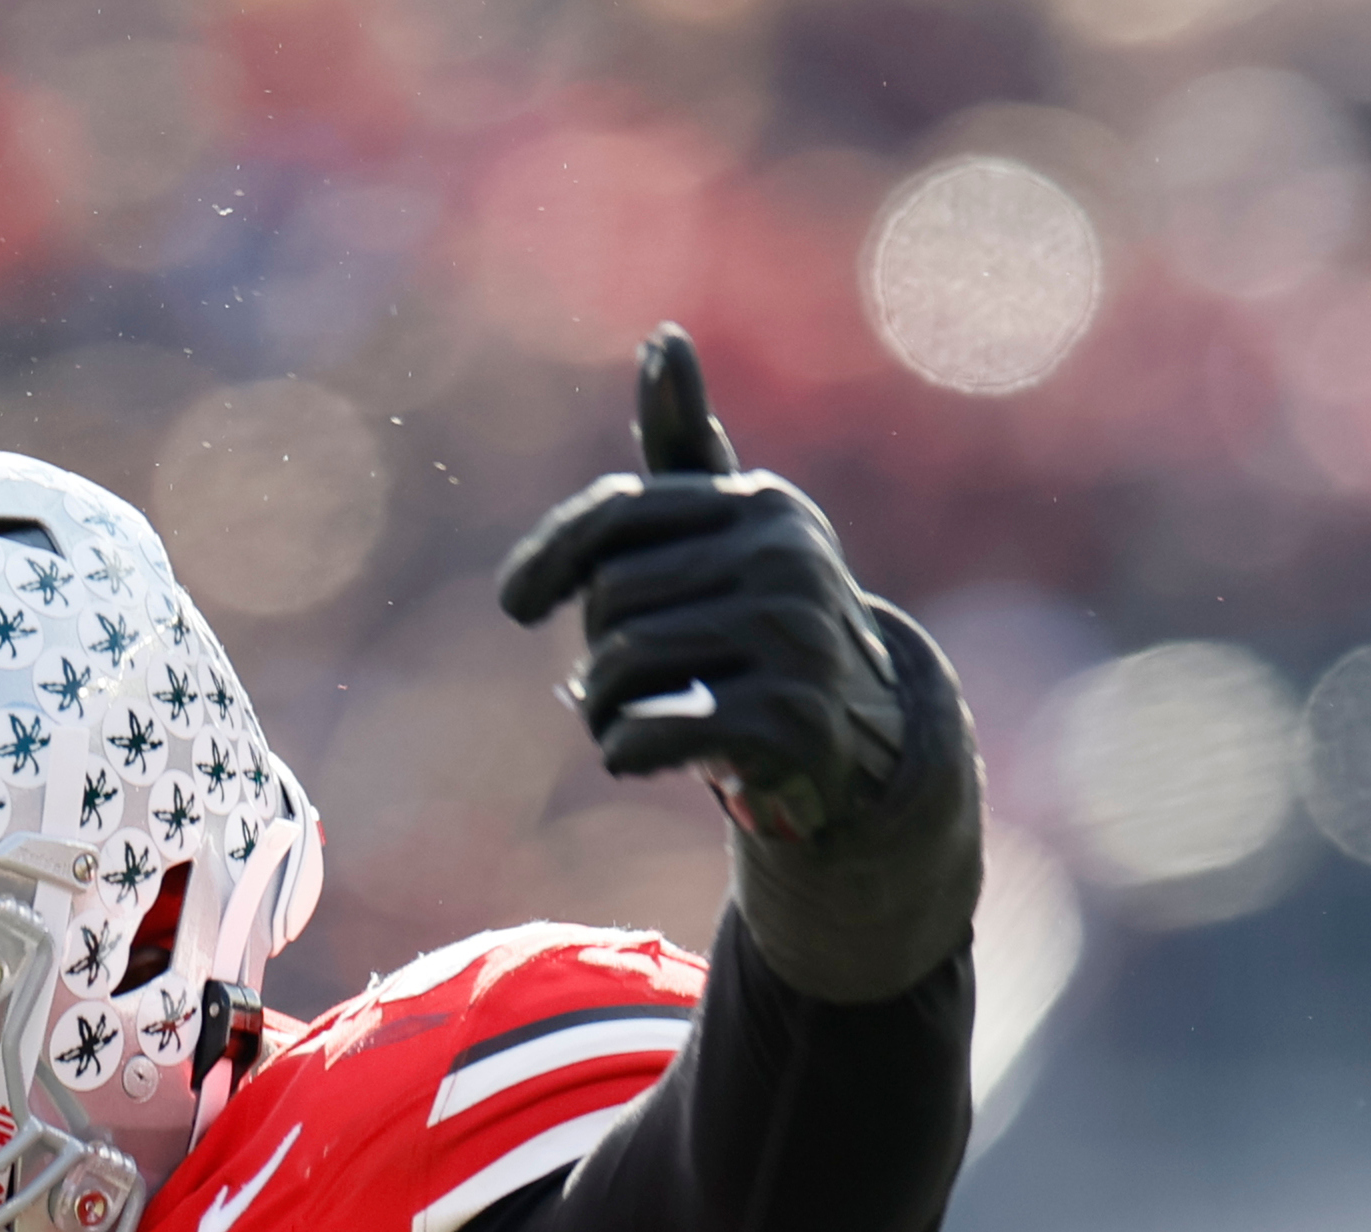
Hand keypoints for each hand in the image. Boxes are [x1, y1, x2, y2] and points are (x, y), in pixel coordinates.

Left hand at [495, 326, 907, 845]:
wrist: (853, 727)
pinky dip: (625, 750)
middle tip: (626, 679)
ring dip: (603, 708)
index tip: (517, 606)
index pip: (615, 514)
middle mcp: (786, 558)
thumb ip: (683, 445)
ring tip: (638, 716)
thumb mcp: (727, 526)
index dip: (548, 558)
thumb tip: (662, 337)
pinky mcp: (791, 719)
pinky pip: (654, 730)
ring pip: (622, 665)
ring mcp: (796, 637)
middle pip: (611, 598)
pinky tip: (636, 755)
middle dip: (596, 649)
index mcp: (759, 504)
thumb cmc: (757, 613)